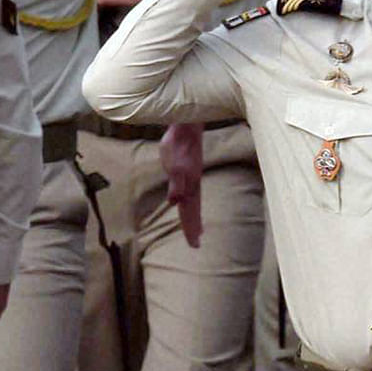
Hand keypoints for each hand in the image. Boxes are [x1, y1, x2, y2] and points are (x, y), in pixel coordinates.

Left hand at [160, 123, 205, 247]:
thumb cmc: (178, 145)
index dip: (190, 228)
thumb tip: (175, 202)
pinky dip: (192, 203)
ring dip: (195, 217)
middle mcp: (192, 184)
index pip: (189, 212)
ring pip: (194, 202)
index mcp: (189, 186)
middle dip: (194, 226)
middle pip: (194, 210)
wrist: (186, 126)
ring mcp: (192, 177)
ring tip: (198, 230)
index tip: (194, 245)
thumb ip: (176, 183)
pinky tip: (189, 202)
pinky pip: (192, 193)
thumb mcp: (173, 164)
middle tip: (196, 244)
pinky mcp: (189, 170)